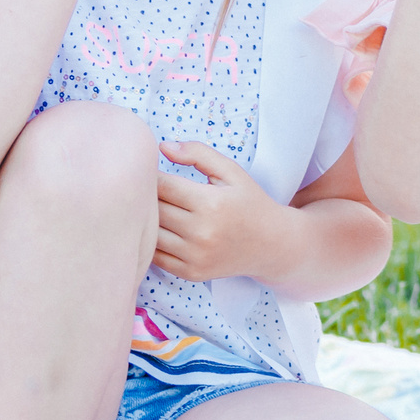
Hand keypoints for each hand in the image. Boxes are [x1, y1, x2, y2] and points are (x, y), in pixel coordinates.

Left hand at [153, 141, 293, 282]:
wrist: (273, 245)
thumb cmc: (250, 203)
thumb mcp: (232, 172)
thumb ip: (198, 154)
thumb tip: (163, 147)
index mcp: (211, 203)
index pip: (162, 186)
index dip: (151, 176)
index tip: (151, 172)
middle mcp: (202, 232)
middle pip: (154, 209)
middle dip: (147, 196)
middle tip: (148, 189)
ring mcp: (196, 256)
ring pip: (151, 234)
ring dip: (146, 220)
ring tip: (152, 209)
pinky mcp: (192, 273)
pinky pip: (156, 257)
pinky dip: (151, 243)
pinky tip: (160, 230)